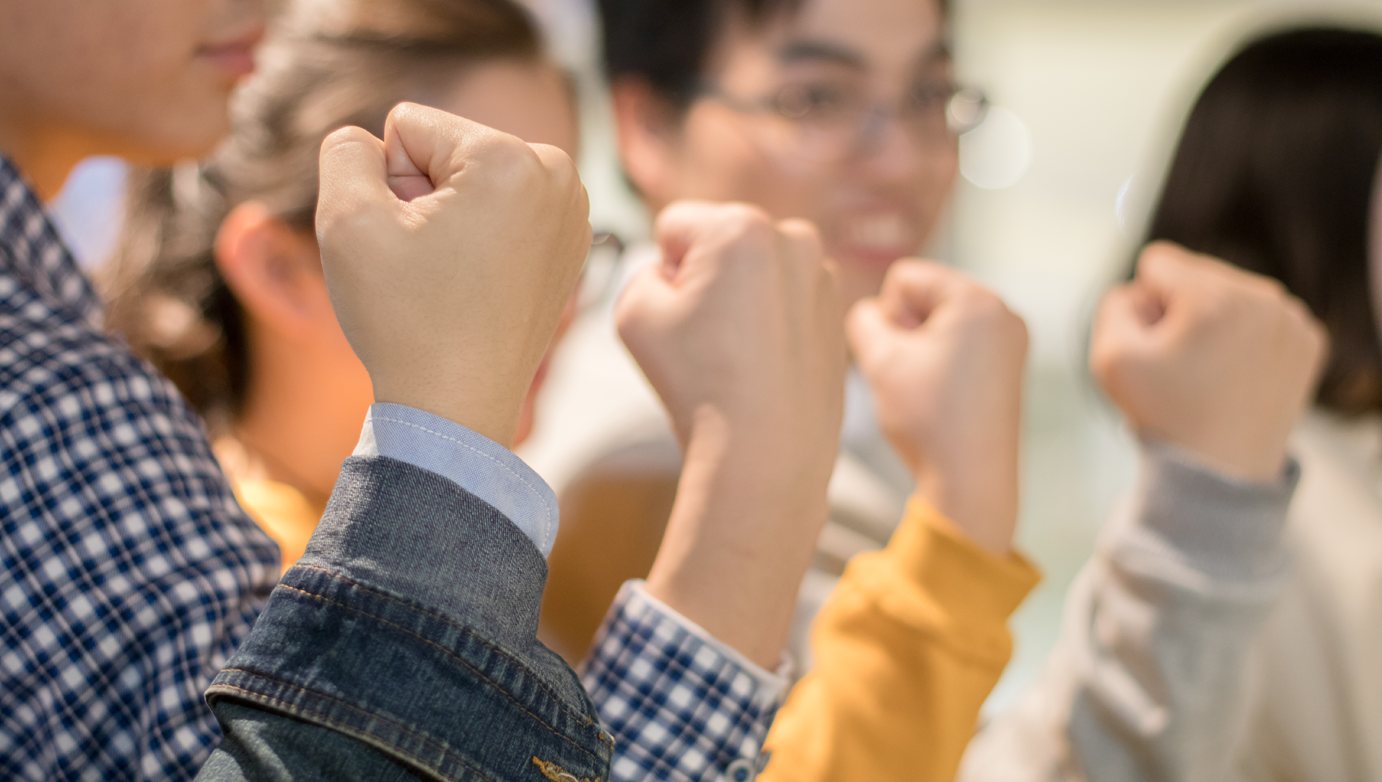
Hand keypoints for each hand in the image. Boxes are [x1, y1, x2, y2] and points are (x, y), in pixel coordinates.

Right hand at [315, 102, 590, 446]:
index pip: (408, 126)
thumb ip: (345, 150)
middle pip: (448, 149)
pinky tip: (476, 285)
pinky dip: (479, 240)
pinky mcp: (571, 244)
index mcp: (512, 157)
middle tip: (430, 266)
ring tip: (452, 276)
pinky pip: (500, 213)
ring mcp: (573, 212)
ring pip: (472, 181)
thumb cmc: (405, 320)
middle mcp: (558, 174)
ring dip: (447, 219)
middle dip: (422, 197)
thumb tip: (370, 141)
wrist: (457, 409)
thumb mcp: (346, 219)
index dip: (387, 183)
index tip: (409, 243)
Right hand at [616, 201, 847, 666]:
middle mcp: (793, 238)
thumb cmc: (698, 384)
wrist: (764, 456)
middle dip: (706, 278)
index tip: (680, 317)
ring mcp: (823, 276)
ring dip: (740, 298)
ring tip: (735, 355)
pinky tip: (762, 366)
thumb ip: (642, 271)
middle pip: (721, 243)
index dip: (663, 271)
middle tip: (706, 338)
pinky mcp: (836, 313)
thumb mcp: (632, 313)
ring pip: (756, 271)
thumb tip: (676, 273)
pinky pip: (785, 301)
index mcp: (741, 226)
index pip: (675, 226)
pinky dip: (770, 323)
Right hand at [847, 261, 1028, 554]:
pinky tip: (940, 397)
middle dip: (907, 331)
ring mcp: (1011, 341)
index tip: (904, 358)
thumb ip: (862, 320)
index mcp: (978, 300)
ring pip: (940, 323)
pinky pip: (959, 345)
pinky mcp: (1008, 367)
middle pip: (926, 296)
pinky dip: (940, 364)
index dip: (888, 316)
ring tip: (926, 389)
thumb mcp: (879, 360)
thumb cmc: (929, 419)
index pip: (906, 277)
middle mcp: (1004, 312)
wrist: (971, 481)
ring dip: (920, 349)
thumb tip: (871, 314)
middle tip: (914, 376)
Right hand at [1091, 241, 1327, 481]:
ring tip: (1209, 371)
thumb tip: (1145, 290)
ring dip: (1212, 322)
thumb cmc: (1166, 416)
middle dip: (1180, 310)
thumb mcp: (1109, 359)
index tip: (1157, 346)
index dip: (1144, 304)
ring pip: (1230, 292)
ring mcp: (1293, 318)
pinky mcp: (1309, 338)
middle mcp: (1263, 297)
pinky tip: (1236, 374)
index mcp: (1214, 297)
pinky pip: (1261, 315)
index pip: (1158, 261)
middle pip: (1197, 273)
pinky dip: (1244, 338)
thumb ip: (1114, 303)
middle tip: (1183, 365)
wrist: (1221, 472)